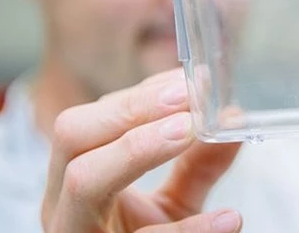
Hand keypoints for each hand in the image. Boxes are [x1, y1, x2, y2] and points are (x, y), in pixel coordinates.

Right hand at [41, 68, 242, 232]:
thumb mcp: (173, 202)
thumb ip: (199, 162)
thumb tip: (235, 117)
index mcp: (75, 177)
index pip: (92, 119)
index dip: (140, 96)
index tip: (190, 80)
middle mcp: (63, 205)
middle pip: (72, 137)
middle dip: (132, 109)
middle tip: (187, 98)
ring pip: (83, 180)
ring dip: (138, 148)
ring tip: (191, 131)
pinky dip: (190, 232)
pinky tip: (229, 220)